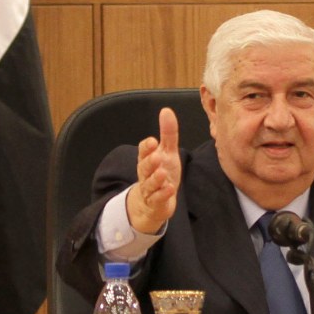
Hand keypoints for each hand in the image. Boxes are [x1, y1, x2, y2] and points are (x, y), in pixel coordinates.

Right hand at [127, 106, 181, 234]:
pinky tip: (170, 189)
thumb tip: (166, 110)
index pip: (143, 151)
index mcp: (147, 159)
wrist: (156, 202)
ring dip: (155, 179)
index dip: (147, 147)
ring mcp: (149, 189)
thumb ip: (167, 133)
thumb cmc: (162, 173)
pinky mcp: (155, 202)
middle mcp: (146, 173)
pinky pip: (157, 199)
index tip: (153, 141)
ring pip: (149, 183)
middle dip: (149, 162)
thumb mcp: (167, 152)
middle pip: (144, 167)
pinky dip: (162, 195)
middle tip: (156, 156)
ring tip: (162, 173)